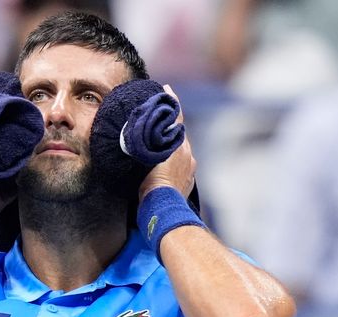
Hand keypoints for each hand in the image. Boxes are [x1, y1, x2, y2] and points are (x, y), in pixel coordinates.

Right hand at [138, 85, 196, 200]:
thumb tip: (147, 132)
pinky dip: (175, 162)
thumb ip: (150, 143)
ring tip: (158, 147)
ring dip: (171, 147)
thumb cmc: (152, 185)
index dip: (172, 103)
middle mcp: (188, 154)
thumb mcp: (147, 158)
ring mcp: (190, 168)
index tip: (167, 89)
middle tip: (157, 122)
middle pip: (178, 135)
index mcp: (179, 146)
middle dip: (170, 128)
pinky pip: (183, 166)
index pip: (177, 118)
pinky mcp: (189, 181)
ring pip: (181, 150)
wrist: (162, 207)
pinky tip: (165, 167)